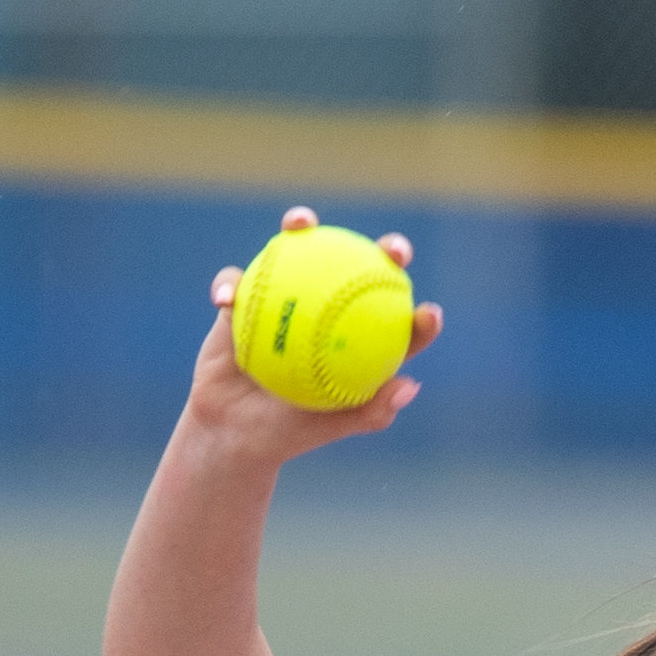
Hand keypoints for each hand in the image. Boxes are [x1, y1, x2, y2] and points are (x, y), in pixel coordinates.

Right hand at [180, 207, 442, 467]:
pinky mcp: (245, 296)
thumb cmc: (289, 432)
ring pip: (296, 253)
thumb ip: (371, 410)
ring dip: (299, 228)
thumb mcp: (330, 426)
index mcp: (356, 344)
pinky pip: (236, 282)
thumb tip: (410, 386)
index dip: (418, 318)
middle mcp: (327, 312)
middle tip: (394, 250)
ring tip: (300, 223)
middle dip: (383, 252)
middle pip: (360, 272)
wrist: (236, 431)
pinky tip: (227, 297)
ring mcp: (286, 298)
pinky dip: (230, 284)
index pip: (397, 328)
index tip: (429, 314)